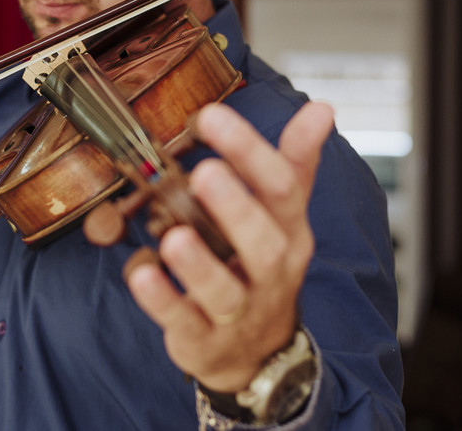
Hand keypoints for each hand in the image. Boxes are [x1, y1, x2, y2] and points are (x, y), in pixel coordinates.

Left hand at [124, 101, 333, 394]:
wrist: (259, 352)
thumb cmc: (265, 265)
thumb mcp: (285, 214)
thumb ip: (296, 162)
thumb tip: (321, 109)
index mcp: (288, 231)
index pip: (281, 188)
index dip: (250, 151)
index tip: (211, 116)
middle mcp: (269, 271)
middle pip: (262, 243)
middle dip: (235, 209)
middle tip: (205, 173)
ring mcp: (238, 310)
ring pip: (224, 291)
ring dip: (199, 264)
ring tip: (174, 236)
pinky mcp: (202, 339)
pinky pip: (183, 321)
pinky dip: (161, 300)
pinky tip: (140, 273)